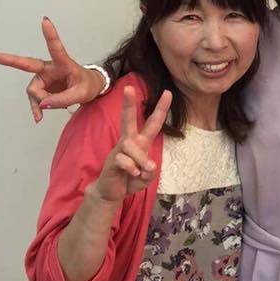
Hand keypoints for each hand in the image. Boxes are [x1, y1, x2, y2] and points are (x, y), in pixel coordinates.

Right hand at [0, 17, 105, 122]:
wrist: (88, 89)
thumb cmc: (87, 85)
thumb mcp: (81, 94)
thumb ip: (62, 100)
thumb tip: (42, 104)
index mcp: (63, 63)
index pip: (56, 48)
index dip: (50, 35)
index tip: (45, 21)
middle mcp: (49, 68)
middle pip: (27, 65)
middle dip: (9, 60)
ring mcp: (43, 77)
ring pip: (34, 91)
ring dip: (42, 102)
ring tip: (55, 106)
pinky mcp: (41, 87)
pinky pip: (35, 99)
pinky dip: (37, 108)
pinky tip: (39, 117)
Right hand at [91, 86, 171, 203]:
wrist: (111, 192)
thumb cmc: (131, 180)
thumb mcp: (147, 177)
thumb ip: (150, 171)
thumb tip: (148, 166)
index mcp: (141, 142)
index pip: (153, 123)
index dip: (160, 108)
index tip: (168, 92)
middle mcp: (129, 142)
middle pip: (128, 120)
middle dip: (128, 104)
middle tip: (128, 88)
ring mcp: (119, 151)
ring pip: (130, 146)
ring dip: (141, 159)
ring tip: (143, 171)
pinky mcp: (111, 161)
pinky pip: (123, 160)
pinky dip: (132, 168)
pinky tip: (133, 174)